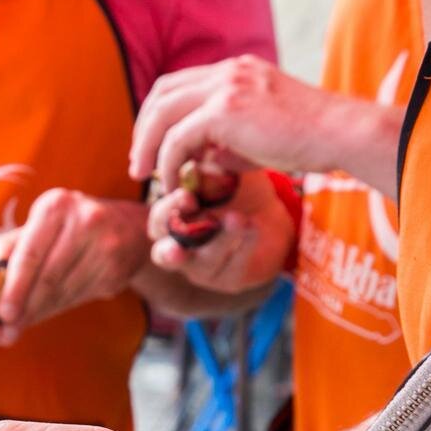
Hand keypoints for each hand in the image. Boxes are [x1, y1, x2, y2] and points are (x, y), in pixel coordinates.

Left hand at [0, 190, 150, 331]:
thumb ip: (11, 244)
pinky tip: (41, 315)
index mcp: (57, 206)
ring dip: (37, 313)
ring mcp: (106, 248)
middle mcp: (86, 222)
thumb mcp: (41, 222)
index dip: (14, 286)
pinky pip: (77, 299)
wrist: (129, 228)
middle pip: (47, 278)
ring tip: (18, 326)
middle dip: (24, 307)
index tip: (1, 312)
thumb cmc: (70, 224)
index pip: (30, 253)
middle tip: (5, 329)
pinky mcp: (116, 273)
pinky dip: (55, 310)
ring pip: (62, 293)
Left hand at [129, 55, 342, 188]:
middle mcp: (227, 71)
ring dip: (146, 146)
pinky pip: (177, 138)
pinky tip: (170, 183)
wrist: (341, 135)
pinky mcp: (225, 110)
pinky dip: (168, 162)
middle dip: (143, 130)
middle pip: (162, 93)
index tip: (150, 147)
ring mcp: (225, 86)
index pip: (178, 84)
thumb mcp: (257, 135)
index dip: (156, 115)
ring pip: (162, 114)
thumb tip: (194, 159)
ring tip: (143, 175)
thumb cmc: (307, 140)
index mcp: (235, 70)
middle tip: (137, 164)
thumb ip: (222, 141)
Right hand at [147, 171, 295, 293]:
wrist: (273, 211)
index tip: (186, 196)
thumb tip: (186, 149)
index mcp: (172, 223)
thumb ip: (202, 167)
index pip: (157, 223)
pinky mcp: (230, 280)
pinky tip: (254, 228)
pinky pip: (232, 270)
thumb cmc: (238, 188)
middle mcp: (181, 250)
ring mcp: (204, 269)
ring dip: (218, 240)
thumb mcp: (221, 171)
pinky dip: (243, 247)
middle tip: (191, 228)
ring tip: (238, 218)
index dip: (166, 212)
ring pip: (200, 264)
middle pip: (163, 255)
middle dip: (173, 243)